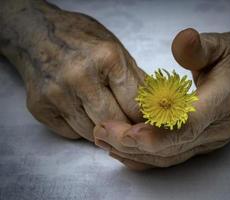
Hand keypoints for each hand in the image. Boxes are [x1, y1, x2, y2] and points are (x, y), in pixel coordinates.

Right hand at [21, 7, 144, 140]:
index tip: (145, 121)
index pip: (134, 104)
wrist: (36, 33)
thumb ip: (135, 78)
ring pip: (92, 133)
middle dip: (125, 128)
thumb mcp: (115, 48)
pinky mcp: (39, 107)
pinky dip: (82, 127)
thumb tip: (151, 107)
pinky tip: (82, 111)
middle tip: (129, 125)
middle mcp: (80, 77)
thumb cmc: (80, 39)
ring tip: (104, 114)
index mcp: (106, 58)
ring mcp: (57, 94)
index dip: (143, 116)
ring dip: (103, 129)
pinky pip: (71, 133)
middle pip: (113, 122)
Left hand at [94, 28, 229, 168]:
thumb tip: (183, 40)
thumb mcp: (222, 44)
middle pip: (172, 146)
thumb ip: (200, 46)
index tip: (127, 132)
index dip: (158, 133)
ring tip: (105, 140)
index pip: (188, 125)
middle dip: (133, 143)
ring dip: (135, 153)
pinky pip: (171, 157)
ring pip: (169, 157)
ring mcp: (210, 140)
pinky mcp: (201, 143)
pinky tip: (124, 150)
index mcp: (224, 101)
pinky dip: (145, 156)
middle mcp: (217, 128)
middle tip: (102, 131)